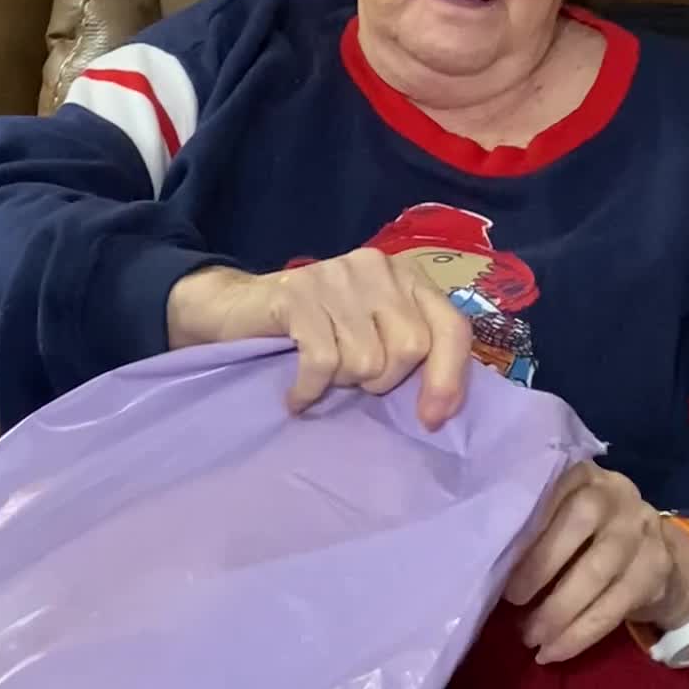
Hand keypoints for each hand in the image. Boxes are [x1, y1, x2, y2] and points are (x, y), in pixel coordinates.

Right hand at [166, 251, 473, 426]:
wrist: (236, 310)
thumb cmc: (315, 332)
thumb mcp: (372, 336)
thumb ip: (410, 355)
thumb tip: (441, 410)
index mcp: (407, 277)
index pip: (452, 326)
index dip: (448, 377)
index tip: (430, 420)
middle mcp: (378, 267)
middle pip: (410, 348)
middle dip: (381, 381)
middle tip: (350, 379)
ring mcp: (337, 275)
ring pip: (366, 360)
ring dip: (341, 383)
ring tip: (321, 372)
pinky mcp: (298, 293)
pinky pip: (322, 362)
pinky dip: (309, 390)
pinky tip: (297, 394)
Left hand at [503, 463, 688, 664]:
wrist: (659, 553)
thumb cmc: (589, 536)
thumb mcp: (565, 516)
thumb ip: (536, 525)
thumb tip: (488, 561)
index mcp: (583, 475)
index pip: (553, 487)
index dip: (527, 521)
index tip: (498, 556)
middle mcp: (616, 494)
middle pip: (579, 521)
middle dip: (541, 564)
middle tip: (511, 601)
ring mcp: (641, 530)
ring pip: (598, 571)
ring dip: (559, 610)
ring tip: (530, 637)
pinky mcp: (655, 570)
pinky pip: (614, 607)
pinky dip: (579, 634)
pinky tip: (554, 651)